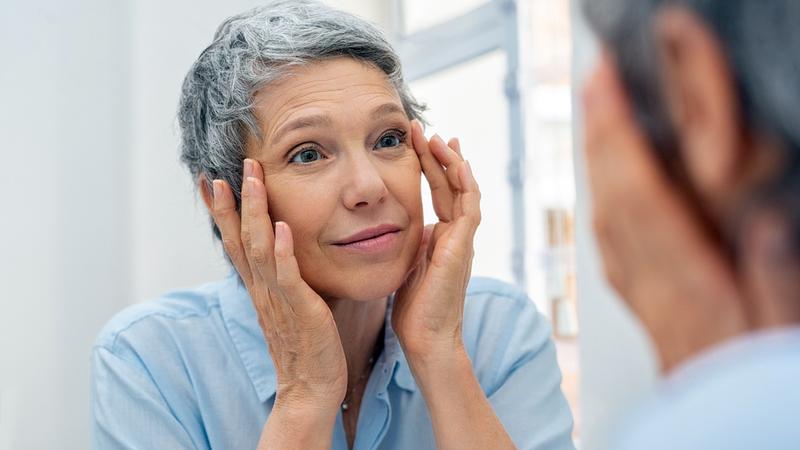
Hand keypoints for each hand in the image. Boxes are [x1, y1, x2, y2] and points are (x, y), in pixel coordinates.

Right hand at [210, 158, 346, 411]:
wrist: (311, 389)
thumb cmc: (307, 347)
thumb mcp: (291, 306)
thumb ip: (286, 279)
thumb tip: (288, 252)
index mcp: (259, 288)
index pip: (235, 242)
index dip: (223, 212)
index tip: (211, 180)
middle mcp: (262, 289)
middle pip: (239, 238)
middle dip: (232, 202)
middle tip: (223, 168)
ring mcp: (278, 299)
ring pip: (259, 248)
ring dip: (255, 212)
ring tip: (252, 179)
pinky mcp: (300, 310)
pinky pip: (287, 277)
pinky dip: (282, 251)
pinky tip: (281, 227)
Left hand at [392, 120, 480, 363]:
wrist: (426, 338)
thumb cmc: (415, 309)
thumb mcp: (408, 265)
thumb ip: (411, 243)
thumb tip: (403, 225)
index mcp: (442, 237)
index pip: (440, 192)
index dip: (430, 165)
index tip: (418, 141)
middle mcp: (456, 235)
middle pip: (452, 185)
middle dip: (439, 155)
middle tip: (424, 128)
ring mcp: (463, 241)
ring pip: (465, 191)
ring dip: (452, 163)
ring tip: (439, 137)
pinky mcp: (463, 249)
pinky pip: (469, 209)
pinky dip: (466, 185)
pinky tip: (458, 164)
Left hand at [583, 53, 747, 370]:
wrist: (717, 422)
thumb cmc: (748, 374)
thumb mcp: (778, 326)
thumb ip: (771, 276)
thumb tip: (762, 224)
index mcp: (688, 284)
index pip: (643, 199)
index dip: (622, 141)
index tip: (610, 94)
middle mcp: (652, 283)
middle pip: (615, 197)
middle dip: (603, 136)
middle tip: (596, 84)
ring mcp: (640, 290)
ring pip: (607, 214)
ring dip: (599, 161)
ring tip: (598, 116)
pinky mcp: (638, 296)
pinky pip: (609, 240)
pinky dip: (604, 197)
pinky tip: (604, 180)